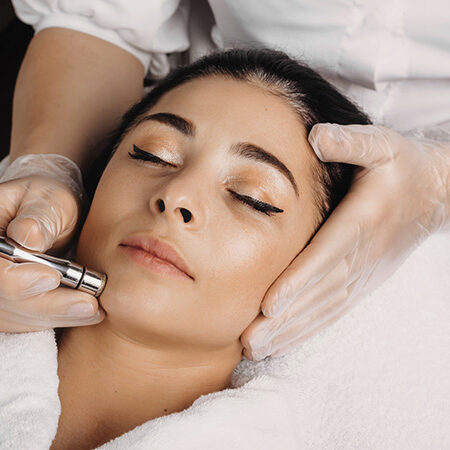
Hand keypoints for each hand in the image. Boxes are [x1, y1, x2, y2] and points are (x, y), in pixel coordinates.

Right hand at [0, 154, 104, 331]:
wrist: (50, 215)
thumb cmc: (49, 201)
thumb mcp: (49, 199)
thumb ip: (41, 217)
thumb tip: (28, 237)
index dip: (15, 280)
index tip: (52, 277)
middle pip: (2, 299)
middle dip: (47, 305)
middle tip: (88, 304)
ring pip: (15, 316)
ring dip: (58, 315)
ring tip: (94, 309)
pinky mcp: (8, 304)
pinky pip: (27, 322)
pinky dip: (58, 318)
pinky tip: (87, 313)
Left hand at [241, 124, 449, 360]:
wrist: (434, 193)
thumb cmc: (401, 166)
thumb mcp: (381, 143)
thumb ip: (350, 142)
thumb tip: (316, 136)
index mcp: (362, 221)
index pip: (326, 256)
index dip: (299, 280)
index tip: (270, 304)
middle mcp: (361, 255)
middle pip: (318, 292)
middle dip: (284, 319)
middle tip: (250, 340)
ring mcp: (362, 274)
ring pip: (323, 308)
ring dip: (290, 331)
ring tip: (256, 348)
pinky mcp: (362, 282)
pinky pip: (334, 310)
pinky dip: (308, 329)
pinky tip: (284, 342)